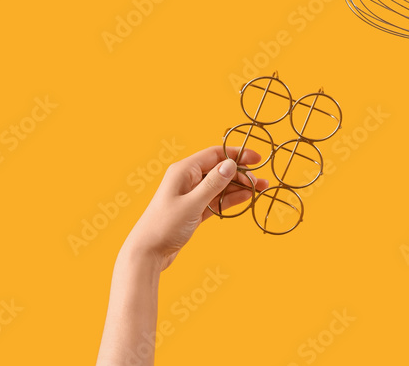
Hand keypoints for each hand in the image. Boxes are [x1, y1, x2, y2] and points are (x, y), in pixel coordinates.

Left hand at [122, 146, 269, 270]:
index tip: (257, 158)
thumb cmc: (164, 227)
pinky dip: (230, 199)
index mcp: (184, 171)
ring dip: (239, 187)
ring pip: (220, 186)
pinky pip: (216, 200)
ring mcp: (191, 195)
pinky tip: (246, 198)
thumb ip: (213, 184)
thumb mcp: (192, 204)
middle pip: (220, 170)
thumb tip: (231, 164)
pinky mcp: (194, 210)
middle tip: (262, 181)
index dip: (237, 155)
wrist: (147, 253)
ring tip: (260, 190)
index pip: (215, 155)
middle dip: (242, 174)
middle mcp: (188, 179)